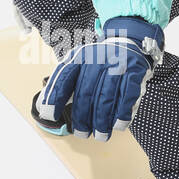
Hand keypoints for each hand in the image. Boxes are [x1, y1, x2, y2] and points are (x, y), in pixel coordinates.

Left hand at [34, 15, 163, 139]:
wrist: (127, 43)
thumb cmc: (98, 62)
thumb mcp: (77, 65)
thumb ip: (61, 84)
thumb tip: (43, 107)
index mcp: (79, 56)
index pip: (63, 77)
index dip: (54, 97)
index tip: (49, 115)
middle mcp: (97, 58)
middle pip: (86, 92)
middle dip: (82, 117)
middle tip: (81, 133)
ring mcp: (117, 64)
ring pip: (106, 97)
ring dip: (102, 121)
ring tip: (100, 135)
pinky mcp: (135, 72)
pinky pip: (127, 96)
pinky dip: (122, 114)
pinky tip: (117, 125)